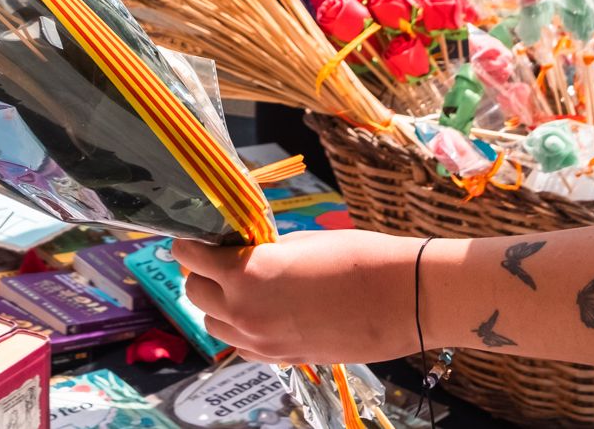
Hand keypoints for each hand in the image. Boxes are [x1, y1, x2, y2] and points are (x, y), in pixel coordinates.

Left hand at [173, 230, 418, 365]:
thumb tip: (241, 250)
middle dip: (202, 273)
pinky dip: (241, 329)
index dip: (191, 242)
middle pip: (195, 293)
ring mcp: (263, 341)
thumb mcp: (298, 242)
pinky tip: (262, 312)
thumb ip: (260, 250)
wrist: (403, 299)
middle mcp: (244, 312)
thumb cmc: (357, 258)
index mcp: (245, 274)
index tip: (197, 235)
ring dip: (218, 304)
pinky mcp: (283, 359)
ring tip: (242, 286)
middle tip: (222, 257)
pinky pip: (241, 346)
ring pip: (214, 324)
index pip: (190, 256)